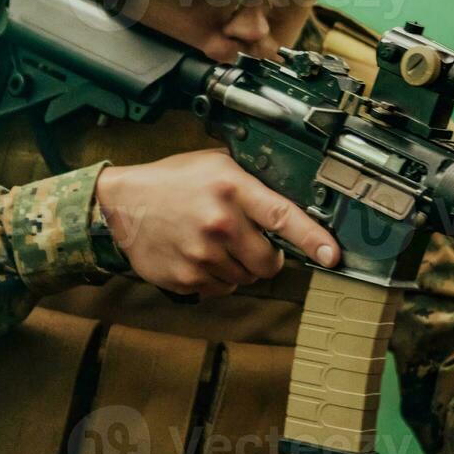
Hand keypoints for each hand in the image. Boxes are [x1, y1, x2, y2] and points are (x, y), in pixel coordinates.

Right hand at [94, 148, 339, 297]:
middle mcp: (219, 223)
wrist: (122, 203)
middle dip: (267, 258)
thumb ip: (252, 183)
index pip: (283, 217)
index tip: (331, 255)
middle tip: (253, 244)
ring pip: (245, 279)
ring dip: (239, 267)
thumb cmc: (173, 180)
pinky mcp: (185, 278)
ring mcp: (201, 254)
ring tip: (216, 244)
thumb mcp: (216, 163)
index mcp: (231, 189)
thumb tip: (291, 199)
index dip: (312, 239)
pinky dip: (217, 278)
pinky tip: (199, 256)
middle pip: (267, 261)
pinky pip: (220, 289)